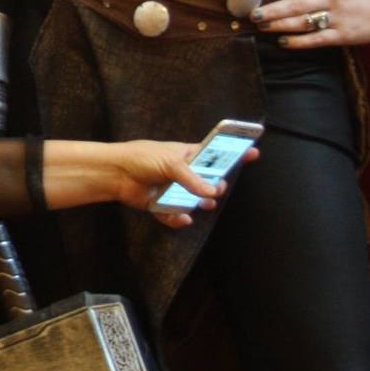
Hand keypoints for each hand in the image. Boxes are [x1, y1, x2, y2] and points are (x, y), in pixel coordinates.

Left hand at [115, 139, 255, 228]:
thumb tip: (212, 193)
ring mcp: (174, 188)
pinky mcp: (163, 204)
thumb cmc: (142, 158)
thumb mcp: (171, 162)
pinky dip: (179, 218)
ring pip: (196, 201)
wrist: (115, 173)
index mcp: (188, 155)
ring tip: (203, 204)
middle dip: (216, 186)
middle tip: (217, 187)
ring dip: (200, 204)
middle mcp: (184, 172)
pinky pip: (177, 215)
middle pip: (209, 181)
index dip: (234, 153)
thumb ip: (193, 178)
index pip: (216, 153)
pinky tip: (181, 217)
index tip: (254, 152)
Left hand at [253, 0, 369, 47]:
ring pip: (303, 23)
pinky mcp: (342, 34)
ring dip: (280, 25)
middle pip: (296, 3)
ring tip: (262, 26)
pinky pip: (315, 39)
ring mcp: (337, 17)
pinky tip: (283, 41)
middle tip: (254, 13)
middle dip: (273, 10)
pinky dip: (297, 41)